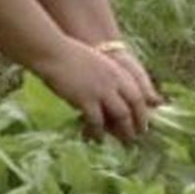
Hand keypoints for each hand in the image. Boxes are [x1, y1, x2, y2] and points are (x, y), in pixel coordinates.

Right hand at [35, 40, 160, 142]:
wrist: (51, 52)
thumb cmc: (66, 54)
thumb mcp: (95, 61)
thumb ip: (106, 75)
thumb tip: (111, 92)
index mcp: (116, 70)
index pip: (138, 94)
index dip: (142, 110)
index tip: (142, 121)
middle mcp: (113, 81)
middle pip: (134, 106)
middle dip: (137, 123)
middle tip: (136, 136)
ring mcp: (101, 90)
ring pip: (121, 115)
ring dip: (124, 131)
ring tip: (124, 142)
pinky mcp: (85, 99)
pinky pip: (97, 121)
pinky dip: (98, 132)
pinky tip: (97, 138)